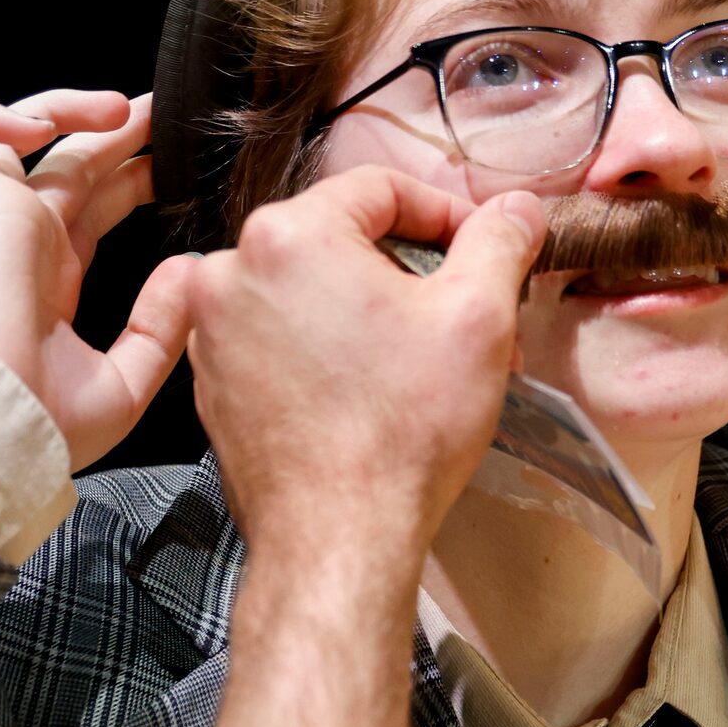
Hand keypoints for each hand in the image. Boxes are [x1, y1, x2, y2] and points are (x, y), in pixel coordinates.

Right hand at [0, 89, 200, 471]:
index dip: (132, 178)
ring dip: (68, 109)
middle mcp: (26, 246)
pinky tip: (46, 127)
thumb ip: (160, 326)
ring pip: (18, 138)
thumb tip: (189, 267)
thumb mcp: (126, 383)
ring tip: (121, 107)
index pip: (95, 210)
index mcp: (55, 282)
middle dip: (117, 131)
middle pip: (70, 165)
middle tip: (164, 109)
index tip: (175, 160)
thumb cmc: (44, 427)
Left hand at [184, 168, 544, 567]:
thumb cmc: (401, 432)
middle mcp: (231, 272)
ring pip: (309, 291)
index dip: (446, 213)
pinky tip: (371, 392)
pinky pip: (279, 339)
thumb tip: (516, 208)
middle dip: (410, 272)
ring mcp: (212, 332)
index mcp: (290, 234)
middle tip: (463, 317)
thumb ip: (497, 241)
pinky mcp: (213, 384)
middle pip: (341, 239)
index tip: (482, 248)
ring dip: (368, 312)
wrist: (338, 539)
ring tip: (422, 362)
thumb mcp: (477, 318)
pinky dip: (326, 350)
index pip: (381, 188)